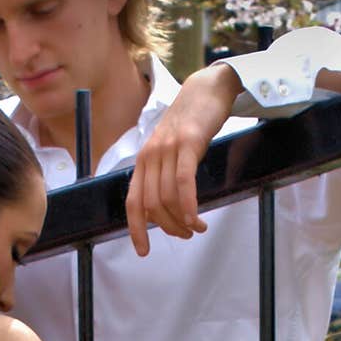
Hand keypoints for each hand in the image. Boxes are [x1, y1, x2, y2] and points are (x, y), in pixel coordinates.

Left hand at [125, 62, 242, 256]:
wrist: (207, 89)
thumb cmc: (191, 123)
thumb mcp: (170, 151)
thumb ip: (164, 175)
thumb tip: (164, 209)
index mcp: (143, 160)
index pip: (133, 202)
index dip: (136, 229)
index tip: (143, 251)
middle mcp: (150, 155)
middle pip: (152, 205)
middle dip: (169, 228)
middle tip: (186, 235)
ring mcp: (168, 148)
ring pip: (168, 197)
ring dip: (183, 220)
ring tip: (197, 228)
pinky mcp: (189, 142)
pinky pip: (183, 182)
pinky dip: (188, 205)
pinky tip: (196, 219)